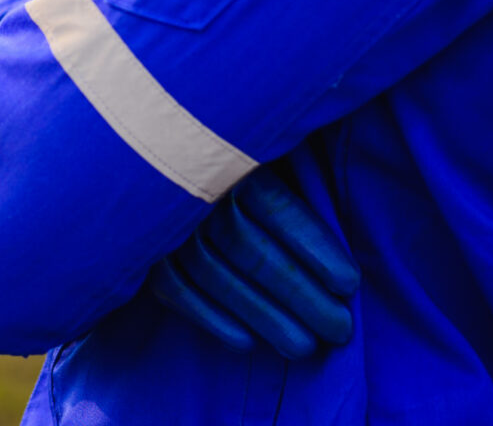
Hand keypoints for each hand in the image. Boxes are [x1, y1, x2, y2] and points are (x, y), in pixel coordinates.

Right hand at [146, 164, 358, 359]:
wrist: (161, 147)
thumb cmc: (240, 160)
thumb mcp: (272, 154)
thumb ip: (300, 183)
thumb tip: (340, 243)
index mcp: (232, 160)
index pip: (278, 210)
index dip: (316, 250)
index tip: (349, 284)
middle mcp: (195, 191)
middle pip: (253, 252)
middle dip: (301, 296)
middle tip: (339, 329)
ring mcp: (165, 222)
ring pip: (217, 277)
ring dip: (264, 317)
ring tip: (304, 346)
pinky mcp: (143, 249)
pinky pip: (175, 289)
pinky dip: (211, 319)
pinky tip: (246, 343)